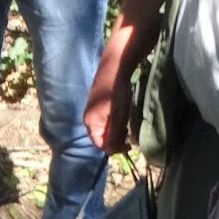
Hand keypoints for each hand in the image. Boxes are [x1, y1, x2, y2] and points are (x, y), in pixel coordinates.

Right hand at [85, 31, 136, 153]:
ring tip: (127, 125)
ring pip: (104, 128)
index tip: (128, 145)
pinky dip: (115, 121)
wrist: (116, 66)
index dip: (114, 148)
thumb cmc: (117, 92)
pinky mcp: (99, 103)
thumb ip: (114, 135)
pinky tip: (123, 115)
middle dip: (115, 139)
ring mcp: (93, 110)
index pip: (100, 145)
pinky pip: (105, 119)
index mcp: (90, 123)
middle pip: (101, 137)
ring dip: (116, 130)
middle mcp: (88, 118)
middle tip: (129, 135)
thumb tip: (111, 151)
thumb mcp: (118, 117)